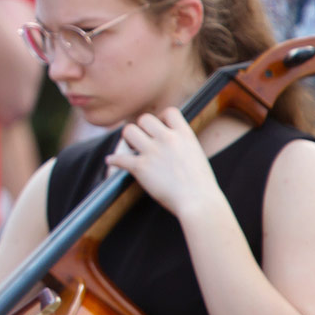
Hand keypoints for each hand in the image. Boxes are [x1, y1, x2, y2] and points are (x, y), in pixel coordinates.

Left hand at [107, 109, 223, 224]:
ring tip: (131, 149)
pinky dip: (114, 161)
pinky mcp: (141, 167)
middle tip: (142, 141)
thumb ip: (182, 145)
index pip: (170, 111)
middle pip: (145, 118)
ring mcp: (153, 152)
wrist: (200, 203)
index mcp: (185, 135)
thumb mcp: (196, 156)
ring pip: (128, 131)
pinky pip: (119, 158)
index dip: (162, 118)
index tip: (159, 129)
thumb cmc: (202, 186)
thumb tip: (170, 145)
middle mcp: (168, 139)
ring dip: (128, 140)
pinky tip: (112, 162)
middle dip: (142, 129)